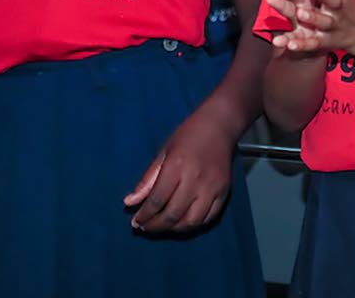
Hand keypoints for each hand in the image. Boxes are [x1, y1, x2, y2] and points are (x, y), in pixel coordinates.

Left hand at [124, 110, 236, 232]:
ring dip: (174, 229)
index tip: (136, 222)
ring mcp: (212, 187)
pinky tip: (183, 222)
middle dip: (155, 226)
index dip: (144, 215)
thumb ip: (147, 179)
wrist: (220, 125)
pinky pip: (209, 218)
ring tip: (163, 226)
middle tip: (145, 227)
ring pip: (191, 221)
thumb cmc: (188, 135)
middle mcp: (195, 179)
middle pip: (173, 214)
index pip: (157, 200)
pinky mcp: (225, 192)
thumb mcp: (163, 152)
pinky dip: (194, 225)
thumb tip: (129, 203)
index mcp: (177, 166)